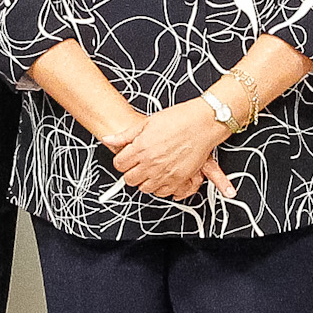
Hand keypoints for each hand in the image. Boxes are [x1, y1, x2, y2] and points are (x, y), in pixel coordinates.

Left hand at [112, 101, 233, 199]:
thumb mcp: (147, 122)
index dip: (122, 161)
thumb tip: (108, 139)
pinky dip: (161, 187)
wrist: (203, 123)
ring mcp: (165, 173)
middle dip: (131, 172)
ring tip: (151, 170)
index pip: (119, 164)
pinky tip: (162, 176)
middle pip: (129, 180)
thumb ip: (125, 135)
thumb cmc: (179, 119)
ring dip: (145, 181)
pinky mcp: (179, 180)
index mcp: (141, 148)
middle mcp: (151, 163)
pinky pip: (162, 193)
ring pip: (144, 189)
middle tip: (138, 164)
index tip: (126, 158)